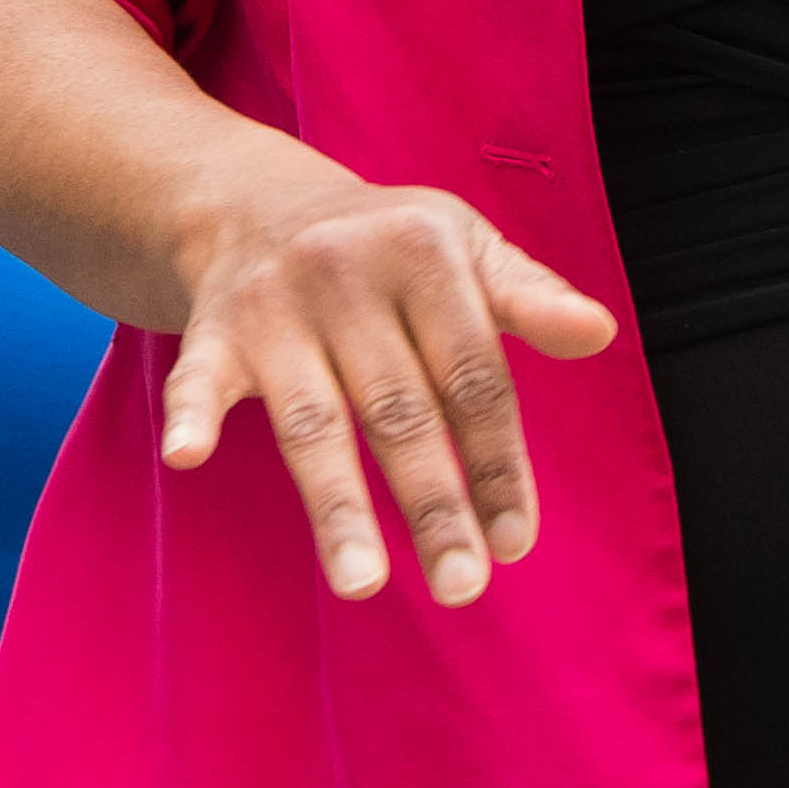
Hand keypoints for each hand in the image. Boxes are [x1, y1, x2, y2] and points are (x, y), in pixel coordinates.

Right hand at [165, 164, 616, 607]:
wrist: (257, 201)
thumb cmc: (388, 246)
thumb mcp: (464, 248)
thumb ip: (528, 297)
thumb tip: (600, 332)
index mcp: (424, 250)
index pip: (474, 375)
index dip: (497, 462)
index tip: (514, 542)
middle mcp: (348, 273)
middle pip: (400, 410)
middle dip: (433, 503)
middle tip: (462, 586)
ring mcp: (277, 304)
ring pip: (314, 420)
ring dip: (337, 503)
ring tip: (363, 583)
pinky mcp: (213, 329)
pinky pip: (198, 378)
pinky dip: (191, 415)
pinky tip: (188, 458)